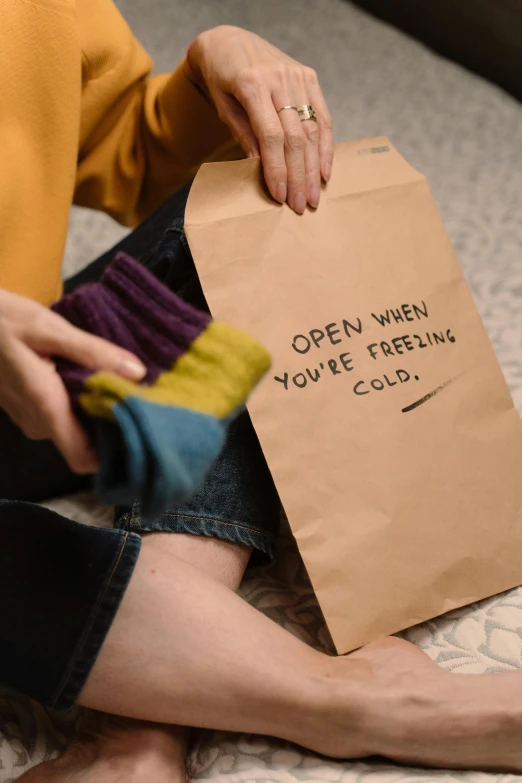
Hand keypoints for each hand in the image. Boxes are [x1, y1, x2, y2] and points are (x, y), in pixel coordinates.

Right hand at [0, 289, 145, 473]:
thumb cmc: (2, 320)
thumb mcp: (48, 328)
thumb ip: (92, 352)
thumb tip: (137, 372)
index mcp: (46, 408)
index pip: (83, 459)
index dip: (114, 451)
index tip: (141, 427)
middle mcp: (38, 424)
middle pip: (86, 443)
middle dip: (112, 422)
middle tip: (138, 395)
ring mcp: (31, 419)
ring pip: (77, 430)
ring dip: (97, 410)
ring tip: (118, 382)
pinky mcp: (29, 410)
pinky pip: (64, 417)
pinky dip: (81, 403)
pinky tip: (93, 378)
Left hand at [188, 26, 332, 213]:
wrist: (229, 41)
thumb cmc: (220, 78)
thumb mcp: (222, 106)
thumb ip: (243, 134)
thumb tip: (260, 168)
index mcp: (252, 85)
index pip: (271, 136)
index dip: (277, 169)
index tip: (280, 196)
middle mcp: (279, 78)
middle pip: (295, 137)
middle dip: (299, 176)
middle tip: (300, 206)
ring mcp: (297, 76)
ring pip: (312, 130)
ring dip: (314, 168)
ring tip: (313, 197)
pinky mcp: (309, 77)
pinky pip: (322, 116)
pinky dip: (325, 146)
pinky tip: (324, 171)